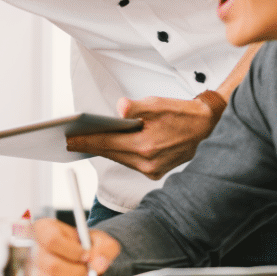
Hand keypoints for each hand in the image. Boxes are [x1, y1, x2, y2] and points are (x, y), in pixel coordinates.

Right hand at [33, 217, 120, 275]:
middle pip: (52, 265)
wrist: (79, 253)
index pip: (52, 240)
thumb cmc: (84, 243)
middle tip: (89, 271)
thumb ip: (105, 248)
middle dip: (77, 271)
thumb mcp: (99, 238)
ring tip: (81, 273)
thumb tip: (99, 265)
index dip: (72, 251)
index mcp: (44, 228)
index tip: (87, 256)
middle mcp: (33, 246)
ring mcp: (31, 266)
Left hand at [65, 92, 224, 178]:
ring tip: (87, 141)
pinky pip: (130, 162)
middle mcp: (147, 162)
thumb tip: (120, 108)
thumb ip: (137, 107)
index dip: (85, 141)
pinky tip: (110, 146)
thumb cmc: (183, 114)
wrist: (208, 128)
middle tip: (71, 139)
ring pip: (120, 159)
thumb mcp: (159, 104)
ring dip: (105, 149)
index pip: (107, 143)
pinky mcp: (156, 172)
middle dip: (91, 145)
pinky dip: (120, 153)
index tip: (68, 140)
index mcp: (146, 145)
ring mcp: (152, 169)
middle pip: (111, 153)